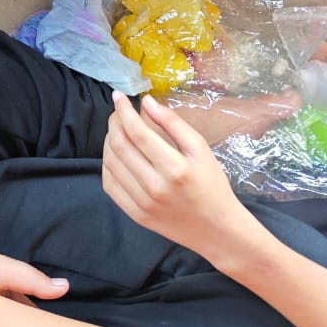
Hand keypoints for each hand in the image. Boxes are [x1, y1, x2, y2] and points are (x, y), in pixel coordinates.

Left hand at [103, 91, 258, 265]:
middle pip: (119, 145)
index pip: (137, 132)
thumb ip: (173, 122)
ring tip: (119, 131)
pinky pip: (110, 184)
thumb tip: (146, 101)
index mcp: (174, 168)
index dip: (123, 110)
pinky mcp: (136, 215)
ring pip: (110, 163)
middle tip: (119, 112)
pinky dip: (108, 164)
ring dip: (109, 141)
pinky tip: (118, 155)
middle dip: (114, 122)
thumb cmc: (212, 184)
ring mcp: (142, 204)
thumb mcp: (200, 148)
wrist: (217, 230)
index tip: (118, 96)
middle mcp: (154, 187)